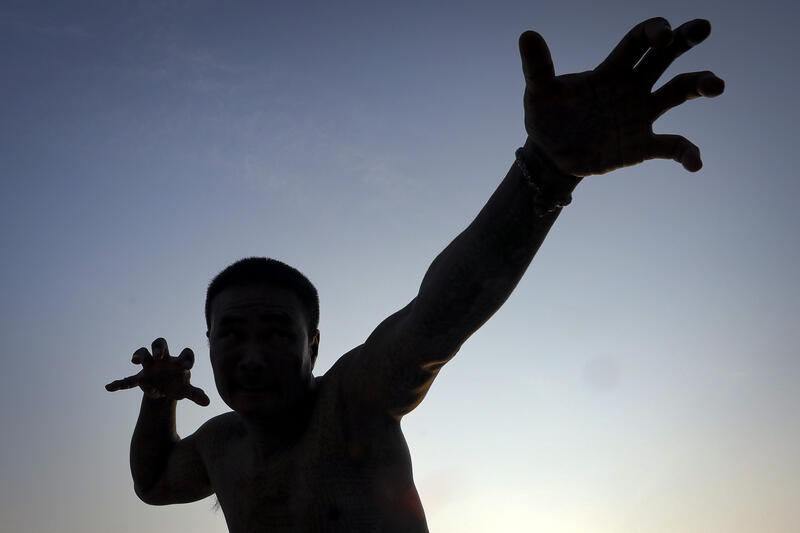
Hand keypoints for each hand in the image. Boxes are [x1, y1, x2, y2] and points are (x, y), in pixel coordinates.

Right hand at [105, 338, 209, 405]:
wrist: (164, 389)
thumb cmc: (178, 385)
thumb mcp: (187, 391)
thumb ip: (196, 394)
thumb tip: (208, 403)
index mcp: (178, 360)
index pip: (185, 353)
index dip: (186, 358)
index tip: (186, 367)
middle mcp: (163, 359)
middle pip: (159, 343)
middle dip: (158, 348)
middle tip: (158, 356)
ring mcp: (150, 366)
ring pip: (142, 354)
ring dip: (139, 355)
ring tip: (135, 361)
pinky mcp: (140, 377)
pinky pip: (128, 380)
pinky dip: (119, 383)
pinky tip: (109, 388)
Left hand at [520, 17, 724, 176]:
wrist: (550, 155)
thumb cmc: (546, 118)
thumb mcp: (538, 94)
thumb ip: (537, 67)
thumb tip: (527, 34)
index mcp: (610, 71)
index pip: (638, 41)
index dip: (653, 31)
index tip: (662, 35)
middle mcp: (631, 88)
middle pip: (666, 56)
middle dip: (685, 40)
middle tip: (702, 27)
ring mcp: (641, 115)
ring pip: (679, 92)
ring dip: (700, 84)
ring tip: (717, 85)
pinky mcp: (642, 145)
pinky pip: (672, 146)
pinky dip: (687, 152)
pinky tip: (695, 164)